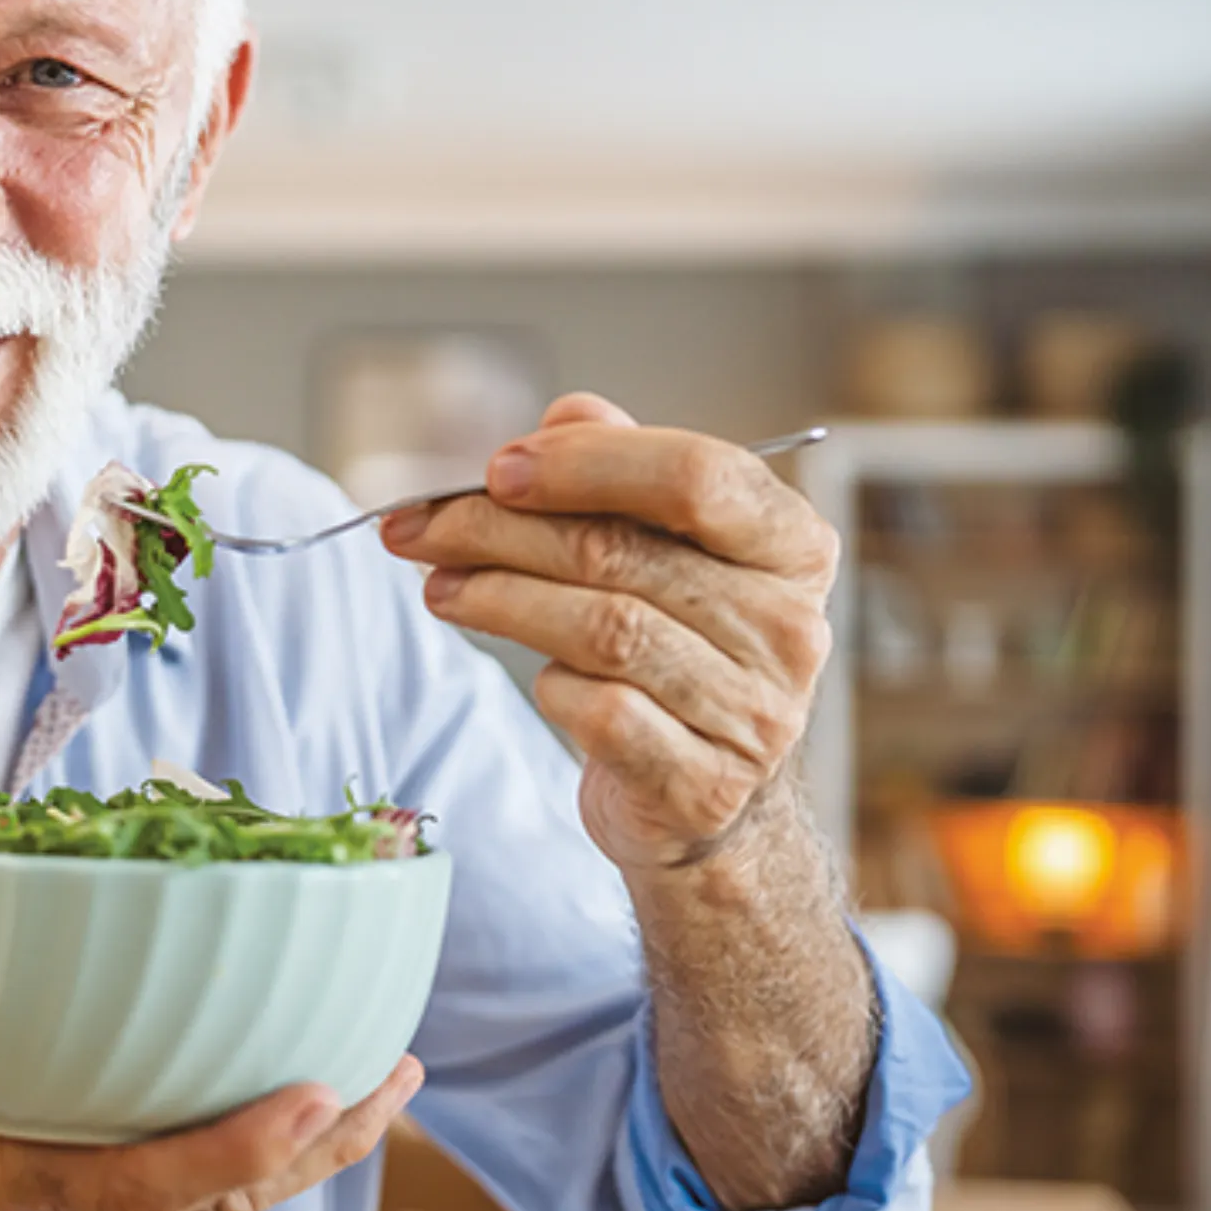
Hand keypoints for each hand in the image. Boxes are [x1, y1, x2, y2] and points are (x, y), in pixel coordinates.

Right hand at [0, 922, 421, 1210]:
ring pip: (186, 1191)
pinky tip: (232, 1077)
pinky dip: (215, 1134)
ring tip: (365, 1080)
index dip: (241, 1146)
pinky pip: (144, 1170)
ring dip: (285, 1145)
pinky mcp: (17, 1192)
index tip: (327, 1091)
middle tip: (402, 1073)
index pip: (143, 1184)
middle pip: (204, 1200)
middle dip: (314, 1146)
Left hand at [381, 393, 838, 871]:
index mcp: (791, 545)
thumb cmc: (676, 648)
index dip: (585, 463)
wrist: (704, 792)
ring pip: (604, 631)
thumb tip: (565, 418)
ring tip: (440, 586)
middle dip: (500, 531)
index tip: (496, 469)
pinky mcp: (704, 783)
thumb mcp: (662, 548)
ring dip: (500, 600)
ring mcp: (755, 711)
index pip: (696, 475)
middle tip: (419, 526)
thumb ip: (621, 472)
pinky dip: (552, 686)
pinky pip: (603, 713)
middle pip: (622, 553)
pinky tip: (532, 674)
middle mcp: (788, 626)